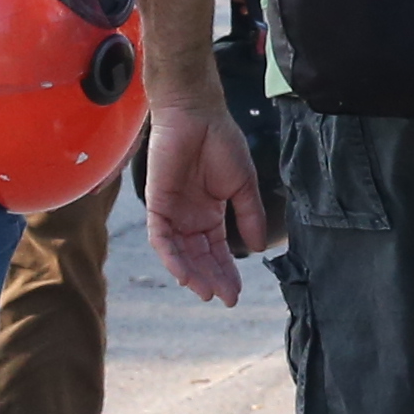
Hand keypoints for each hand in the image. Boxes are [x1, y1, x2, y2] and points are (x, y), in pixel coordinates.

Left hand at [142, 99, 278, 304]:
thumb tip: (257, 248)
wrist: (196, 115)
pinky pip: (160, 239)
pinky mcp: (156, 205)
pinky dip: (171, 258)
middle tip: (225, 298)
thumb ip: (249, 216)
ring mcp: (171, 212)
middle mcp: (188, 217)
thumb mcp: (243, 185)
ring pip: (179, 253)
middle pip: (199, 257)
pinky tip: (184, 274)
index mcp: (209, 213)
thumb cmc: (221, 143)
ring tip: (207, 291)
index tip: (237, 292)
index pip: (217, 250)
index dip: (227, 271)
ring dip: (192, 274)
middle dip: (212, 278)